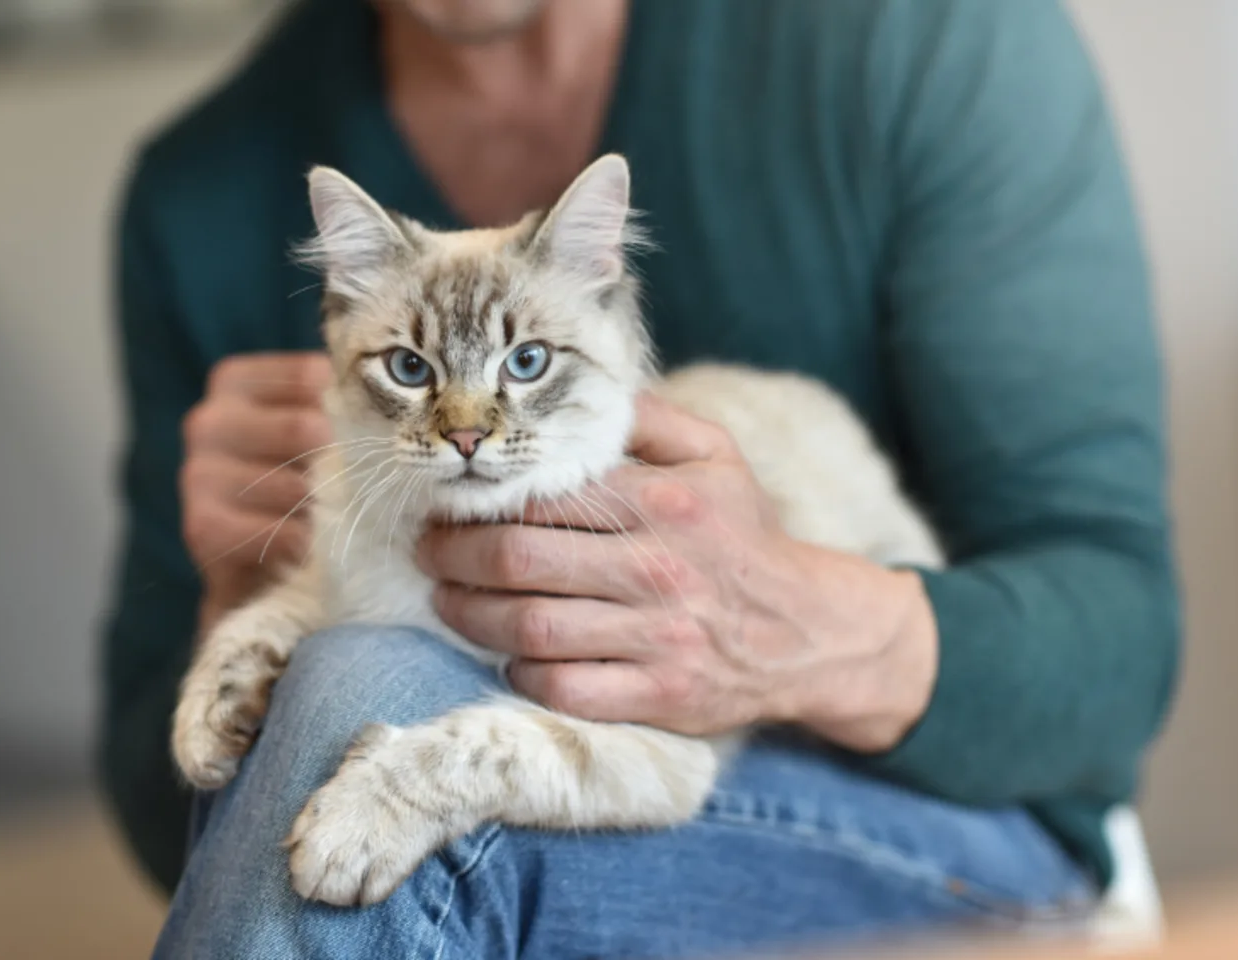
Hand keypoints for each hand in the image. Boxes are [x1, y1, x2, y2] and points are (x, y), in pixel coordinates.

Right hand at [180, 352, 332, 627]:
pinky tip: (306, 546)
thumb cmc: (300, 484)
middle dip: (335, 461)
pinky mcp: (201, 524)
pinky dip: (301, 542)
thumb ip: (340, 403)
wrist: (261, 570)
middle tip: (346, 484)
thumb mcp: (318, 434)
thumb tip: (397, 387)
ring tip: (323, 516)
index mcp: (236, 383)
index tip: (359, 434)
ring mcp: (197, 472)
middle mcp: (209, 419)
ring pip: (293, 484)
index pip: (311, 376)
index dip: (349, 409)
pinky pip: (275, 530)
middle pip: (304, 427)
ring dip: (321, 507)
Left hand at [420, 393, 938, 750]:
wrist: (809, 632)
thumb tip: (581, 388)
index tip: (449, 499)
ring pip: (527, 628)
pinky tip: (507, 655)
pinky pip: (561, 688)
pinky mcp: (657, 696)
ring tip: (446, 600)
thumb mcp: (717, 457)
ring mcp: (656, 637)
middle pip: (518, 562)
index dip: (482, 499)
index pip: (545, 496)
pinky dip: (519, 673)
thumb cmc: (745, 536)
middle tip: (428, 550)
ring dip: (469, 615)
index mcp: (663, 502)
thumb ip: (650, 417)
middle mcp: (657, 568)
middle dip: (453, 555)